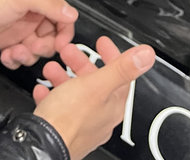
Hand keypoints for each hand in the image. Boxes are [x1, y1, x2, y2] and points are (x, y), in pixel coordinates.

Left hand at [0, 0, 77, 68]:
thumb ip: (49, 4)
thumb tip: (72, 14)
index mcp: (38, 2)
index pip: (63, 19)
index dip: (65, 34)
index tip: (60, 45)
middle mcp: (31, 16)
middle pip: (52, 39)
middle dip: (43, 48)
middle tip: (31, 46)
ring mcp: (18, 31)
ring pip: (36, 52)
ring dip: (27, 56)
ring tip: (14, 51)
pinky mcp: (6, 44)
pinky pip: (19, 59)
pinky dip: (14, 61)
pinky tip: (5, 55)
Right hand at [33, 36, 154, 159]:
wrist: (42, 146)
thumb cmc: (69, 120)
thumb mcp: (97, 85)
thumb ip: (122, 68)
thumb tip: (147, 55)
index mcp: (112, 106)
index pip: (120, 76)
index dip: (112, 55)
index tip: (102, 43)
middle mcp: (100, 117)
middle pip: (95, 83)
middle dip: (82, 63)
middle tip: (70, 52)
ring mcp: (81, 125)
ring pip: (75, 94)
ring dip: (64, 77)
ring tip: (52, 68)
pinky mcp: (62, 130)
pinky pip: (58, 108)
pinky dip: (51, 95)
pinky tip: (43, 90)